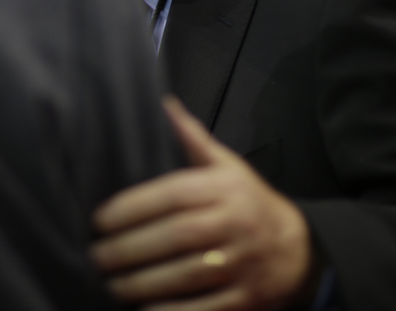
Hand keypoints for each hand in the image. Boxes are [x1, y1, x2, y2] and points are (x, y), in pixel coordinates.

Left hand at [91, 97, 318, 310]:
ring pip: (185, 275)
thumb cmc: (249, 202)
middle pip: (176, 237)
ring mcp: (241, 265)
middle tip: (96, 255)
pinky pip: (202, 309)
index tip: (100, 219)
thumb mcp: (226, 165)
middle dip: (129, 248)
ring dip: (142, 283)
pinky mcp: (245, 300)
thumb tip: (164, 104)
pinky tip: (142, 310)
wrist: (298, 250)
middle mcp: (233, 224)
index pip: (173, 195)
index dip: (133, 207)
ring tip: (110, 284)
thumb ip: (192, 138)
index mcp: (223, 189)